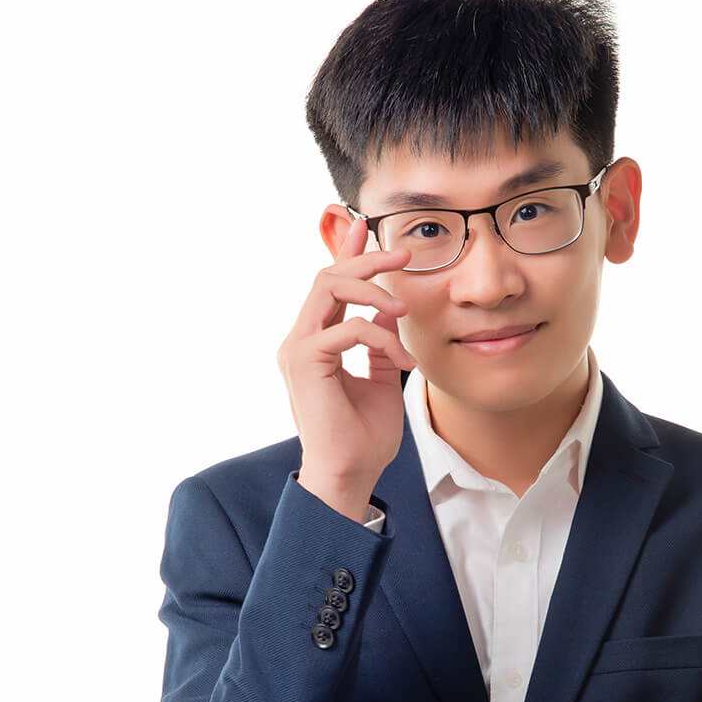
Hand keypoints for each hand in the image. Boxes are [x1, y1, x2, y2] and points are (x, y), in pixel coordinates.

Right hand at [277, 215, 415, 518]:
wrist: (349, 474)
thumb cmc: (363, 437)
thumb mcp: (383, 381)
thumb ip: (382, 345)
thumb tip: (392, 313)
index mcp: (316, 342)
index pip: (330, 286)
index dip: (348, 253)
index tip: (365, 227)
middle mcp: (300, 340)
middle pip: (328, 276)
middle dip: (366, 259)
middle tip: (404, 255)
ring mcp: (297, 348)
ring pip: (329, 288)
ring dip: (372, 288)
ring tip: (404, 308)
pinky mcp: (304, 362)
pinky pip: (347, 329)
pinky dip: (381, 337)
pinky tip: (402, 360)